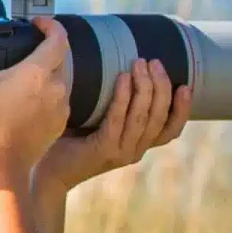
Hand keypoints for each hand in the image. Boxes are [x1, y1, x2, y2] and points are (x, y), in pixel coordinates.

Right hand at [0, 17, 71, 180]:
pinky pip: (61, 100)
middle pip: (62, 57)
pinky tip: (31, 97)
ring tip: (28, 71)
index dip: (51, 24)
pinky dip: (50, 93)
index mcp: (38, 71)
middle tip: (31, 45)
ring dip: (50, 71)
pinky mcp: (61, 123)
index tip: (38, 22)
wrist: (1, 163)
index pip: (59, 37)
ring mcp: (62, 106)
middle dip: (50, 47)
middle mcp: (57, 86)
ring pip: (63, 79)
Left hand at [37, 57, 190, 189]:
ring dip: (145, 88)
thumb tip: (121, 63)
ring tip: (139, 64)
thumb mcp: (98, 119)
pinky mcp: (103, 150)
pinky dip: (123, 98)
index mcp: (139, 144)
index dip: (182, 109)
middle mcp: (135, 150)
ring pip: (142, 118)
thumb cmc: (69, 138)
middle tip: (154, 62)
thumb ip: (114, 102)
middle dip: (161, 87)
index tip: (185, 85)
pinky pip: (118, 120)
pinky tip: (123, 79)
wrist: (46, 170)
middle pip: (159, 118)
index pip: (171, 130)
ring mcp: (120, 152)